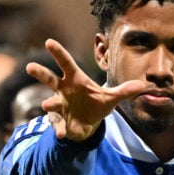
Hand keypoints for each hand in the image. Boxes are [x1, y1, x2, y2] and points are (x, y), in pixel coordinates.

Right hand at [27, 38, 145, 141]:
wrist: (88, 125)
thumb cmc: (96, 104)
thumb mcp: (111, 98)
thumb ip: (125, 91)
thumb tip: (144, 85)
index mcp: (74, 79)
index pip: (65, 63)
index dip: (58, 52)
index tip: (49, 42)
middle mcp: (62, 90)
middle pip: (49, 78)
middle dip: (40, 73)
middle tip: (30, 67)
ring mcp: (58, 105)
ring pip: (49, 102)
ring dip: (49, 103)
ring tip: (47, 104)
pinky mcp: (59, 121)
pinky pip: (57, 124)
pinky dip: (59, 128)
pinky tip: (62, 133)